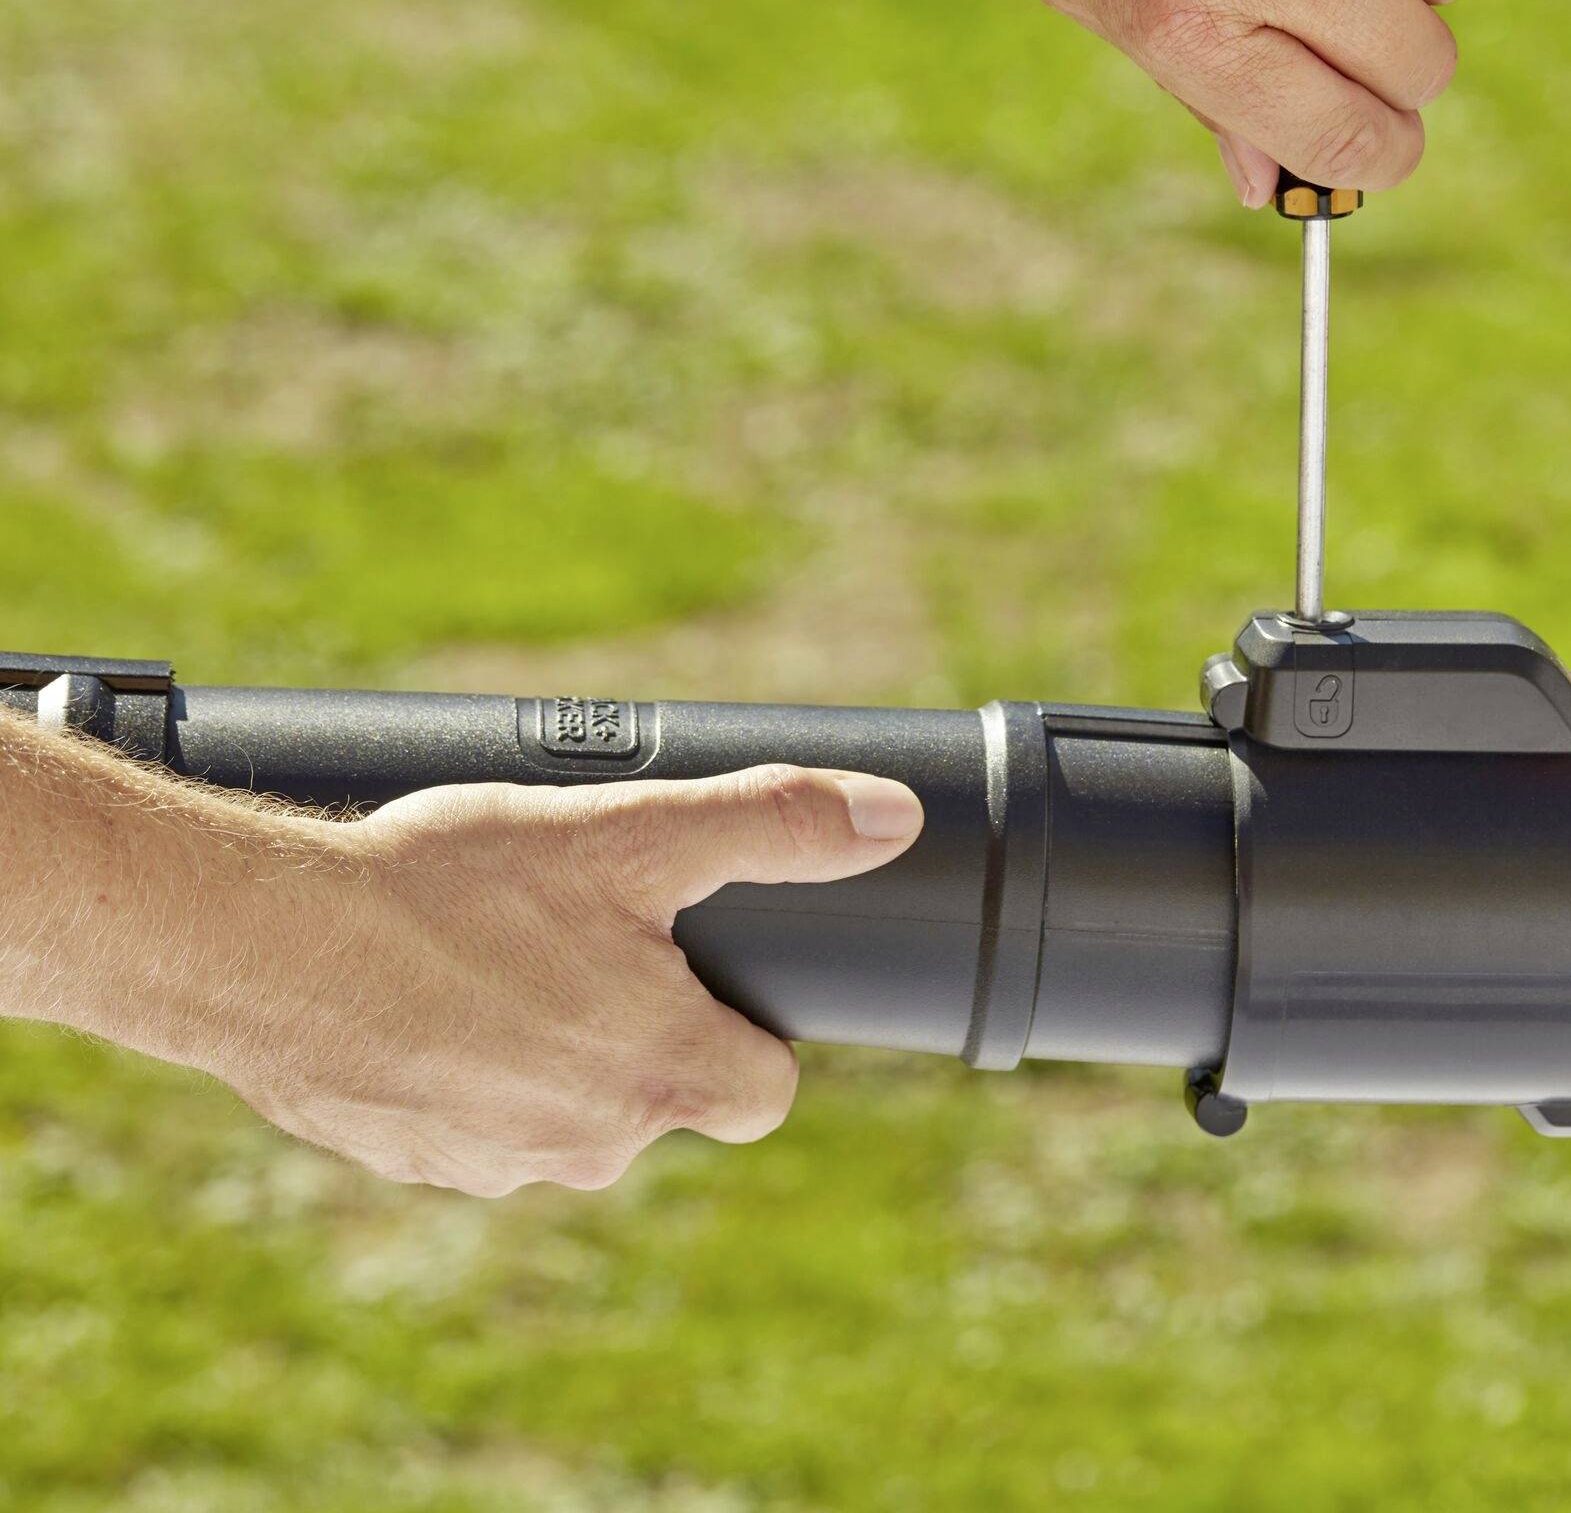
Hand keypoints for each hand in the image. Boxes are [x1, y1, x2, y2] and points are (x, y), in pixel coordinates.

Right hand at [215, 767, 922, 1194]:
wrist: (262, 943)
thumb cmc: (451, 887)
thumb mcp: (631, 832)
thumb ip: (772, 822)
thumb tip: (893, 819)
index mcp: (659, 1075)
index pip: (763, 1091)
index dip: (749, 1029)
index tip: (710, 971)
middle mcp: (589, 1146)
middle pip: (663, 1093)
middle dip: (642, 1021)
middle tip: (587, 932)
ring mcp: (493, 1165)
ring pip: (568, 1108)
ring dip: (553, 1043)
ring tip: (503, 952)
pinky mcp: (412, 1162)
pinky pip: (479, 1119)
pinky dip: (473, 1065)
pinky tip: (436, 994)